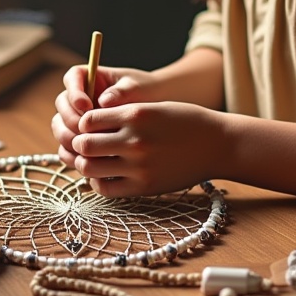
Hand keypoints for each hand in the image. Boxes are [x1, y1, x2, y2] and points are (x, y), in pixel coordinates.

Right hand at [51, 64, 157, 168]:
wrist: (155, 110)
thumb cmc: (146, 92)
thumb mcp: (137, 88)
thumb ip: (122, 92)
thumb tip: (105, 101)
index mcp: (89, 77)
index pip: (72, 78)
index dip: (74, 93)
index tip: (86, 106)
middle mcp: (78, 97)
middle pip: (62, 105)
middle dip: (70, 119)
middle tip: (84, 131)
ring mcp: (77, 117)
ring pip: (61, 126)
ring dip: (69, 137)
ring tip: (86, 146)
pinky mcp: (80, 137)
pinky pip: (68, 146)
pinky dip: (72, 153)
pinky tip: (85, 159)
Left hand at [64, 100, 227, 196]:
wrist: (216, 144)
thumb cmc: (184, 121)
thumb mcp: (153, 107)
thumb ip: (120, 115)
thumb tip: (84, 126)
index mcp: (135, 114)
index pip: (87, 120)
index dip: (83, 124)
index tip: (88, 127)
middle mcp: (134, 140)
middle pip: (84, 145)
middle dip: (79, 144)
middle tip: (84, 145)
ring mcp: (139, 166)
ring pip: (89, 168)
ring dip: (85, 163)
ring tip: (91, 160)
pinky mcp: (144, 186)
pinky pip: (105, 188)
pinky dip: (97, 182)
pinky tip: (103, 175)